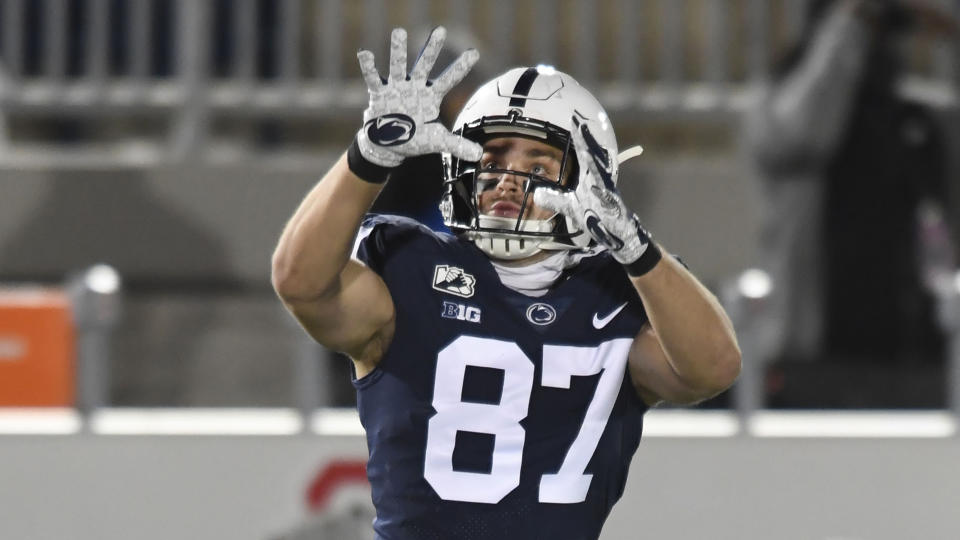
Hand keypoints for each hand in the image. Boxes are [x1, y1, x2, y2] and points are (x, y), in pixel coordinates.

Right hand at [356, 27, 482, 167]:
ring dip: (398, 50)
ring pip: (398, 66)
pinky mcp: (379, 94)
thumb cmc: (415, 139)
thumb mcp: (437, 141)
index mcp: (431, 97)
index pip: (449, 79)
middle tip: (440, 31)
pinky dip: (369, 67)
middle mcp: (415, 88)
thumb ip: (457, 145)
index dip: (461, 67)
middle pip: (424, 65)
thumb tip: (478, 155)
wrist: (389, 146)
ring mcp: (396, 88)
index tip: (474, 52)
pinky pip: (373, 79)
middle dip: (431, 49)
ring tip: (399, 32)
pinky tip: (365, 53)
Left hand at [534, 117, 660, 273]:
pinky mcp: (611, 206)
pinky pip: (605, 197)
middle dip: (586, 140)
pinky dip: (600, 191)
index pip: (583, 152)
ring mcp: (606, 191)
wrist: (614, 233)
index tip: (573, 119)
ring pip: (600, 173)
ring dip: (593, 162)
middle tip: (579, 123)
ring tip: (586, 150)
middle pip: (592, 156)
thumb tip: (536, 194)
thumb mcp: (569, 206)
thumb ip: (553, 199)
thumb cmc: (595, 215)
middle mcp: (599, 179)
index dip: (578, 137)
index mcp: (590, 176)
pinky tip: (594, 186)